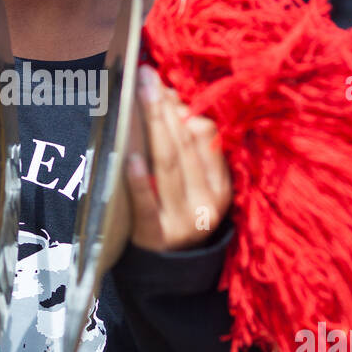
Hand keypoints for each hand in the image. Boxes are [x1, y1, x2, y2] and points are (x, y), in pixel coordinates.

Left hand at [125, 64, 231, 252]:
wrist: (168, 272)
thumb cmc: (180, 215)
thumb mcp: (199, 188)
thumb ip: (194, 152)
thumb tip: (177, 102)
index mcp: (222, 188)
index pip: (207, 139)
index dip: (186, 109)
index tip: (167, 87)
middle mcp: (207, 204)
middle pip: (185, 146)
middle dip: (165, 108)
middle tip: (147, 79)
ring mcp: (183, 221)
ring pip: (167, 165)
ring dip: (153, 126)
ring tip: (139, 97)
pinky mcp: (155, 235)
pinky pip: (146, 202)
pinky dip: (138, 179)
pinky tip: (129, 155)